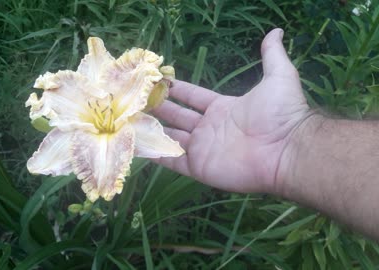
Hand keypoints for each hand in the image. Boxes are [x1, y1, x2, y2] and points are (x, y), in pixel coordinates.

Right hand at [152, 28, 311, 193]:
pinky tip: (138, 144)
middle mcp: (209, 128)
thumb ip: (272, 56)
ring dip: (153, 129)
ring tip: (131, 119)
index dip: (177, 89)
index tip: (158, 81)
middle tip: (137, 99)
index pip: (193, 96)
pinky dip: (156, 154)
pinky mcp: (199, 167)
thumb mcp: (278, 77)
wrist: (285, 150)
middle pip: (178, 116)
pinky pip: (172, 160)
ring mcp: (203, 149)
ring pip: (171, 137)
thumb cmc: (280, 114)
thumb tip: (276, 32)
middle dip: (159, 108)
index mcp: (222, 108)